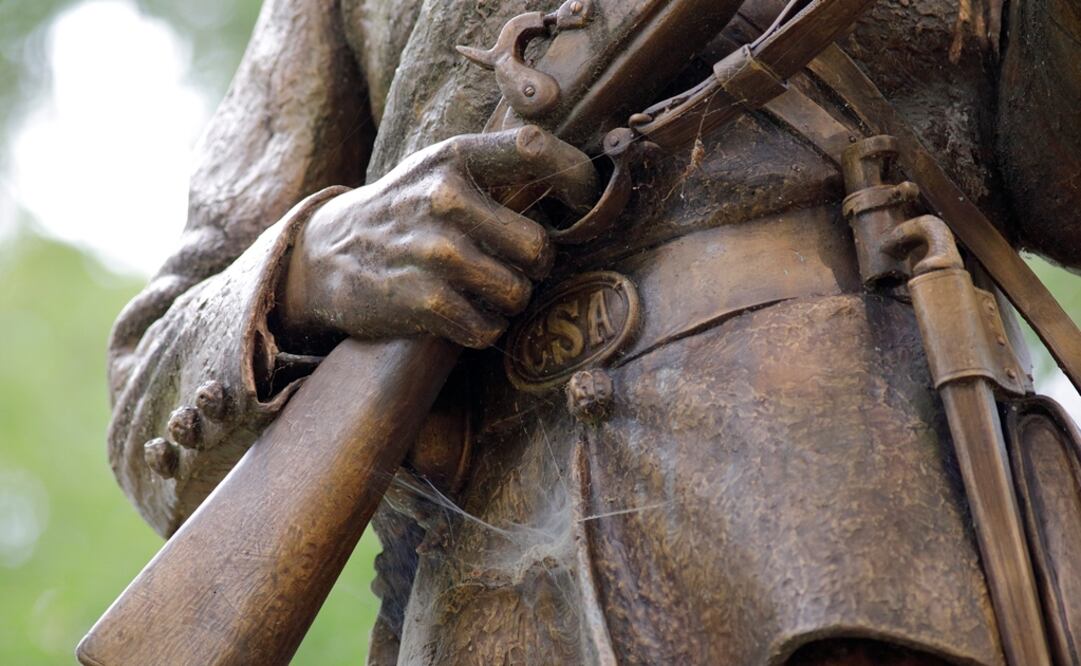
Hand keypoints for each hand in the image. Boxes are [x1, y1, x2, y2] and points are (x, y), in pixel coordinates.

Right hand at [279, 125, 597, 347]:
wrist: (325, 255)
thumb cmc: (404, 211)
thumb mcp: (439, 170)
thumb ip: (500, 167)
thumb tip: (582, 185)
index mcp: (455, 158)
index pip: (534, 149)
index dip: (576, 177)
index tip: (585, 201)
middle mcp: (444, 197)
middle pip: (538, 246)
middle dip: (533, 266)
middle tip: (515, 267)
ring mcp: (434, 249)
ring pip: (516, 292)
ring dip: (507, 301)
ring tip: (484, 292)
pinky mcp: (422, 298)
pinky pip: (487, 327)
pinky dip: (483, 329)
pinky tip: (464, 316)